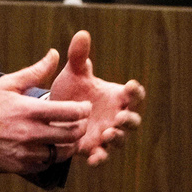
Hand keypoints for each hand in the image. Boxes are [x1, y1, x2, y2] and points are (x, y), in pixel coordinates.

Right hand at [0, 48, 90, 173]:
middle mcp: (29, 134)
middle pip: (71, 135)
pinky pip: (45, 165)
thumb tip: (54, 55)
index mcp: (29, 111)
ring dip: (68, 144)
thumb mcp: (7, 83)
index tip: (85, 107)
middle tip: (80, 122)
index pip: (70, 113)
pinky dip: (51, 156)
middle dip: (81, 128)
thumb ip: (35, 71)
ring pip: (61, 154)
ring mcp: (24, 153)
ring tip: (66, 135)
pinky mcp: (19, 167)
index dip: (83, 110)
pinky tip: (47, 146)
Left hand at [48, 30, 144, 165]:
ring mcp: (106, 133)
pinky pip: (101, 156)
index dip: (136, 91)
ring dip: (118, 138)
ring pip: (120, 140)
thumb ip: (79, 56)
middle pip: (133, 120)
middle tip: (120, 116)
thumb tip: (81, 33)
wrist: (55, 113)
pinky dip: (99, 158)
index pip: (134, 95)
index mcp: (116, 96)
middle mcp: (115, 116)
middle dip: (130, 119)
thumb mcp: (74, 72)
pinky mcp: (92, 148)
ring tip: (109, 133)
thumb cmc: (72, 90)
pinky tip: (93, 158)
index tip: (131, 85)